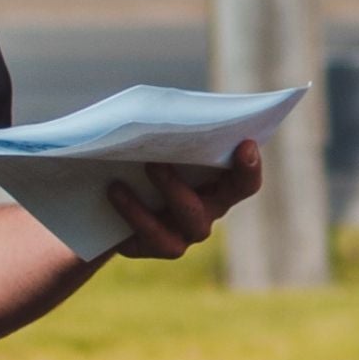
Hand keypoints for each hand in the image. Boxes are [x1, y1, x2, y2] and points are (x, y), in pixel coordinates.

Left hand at [108, 140, 264, 260]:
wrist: (108, 202)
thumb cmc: (140, 161)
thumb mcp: (154, 144)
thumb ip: (168, 131)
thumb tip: (158, 114)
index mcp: (218, 183)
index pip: (245, 180)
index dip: (250, 166)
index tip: (246, 144)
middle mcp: (210, 209)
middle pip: (227, 197)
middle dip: (213, 174)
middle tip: (164, 159)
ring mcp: (187, 232)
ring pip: (190, 214)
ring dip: (170, 188)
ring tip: (144, 168)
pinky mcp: (160, 245)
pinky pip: (154, 235)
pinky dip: (134, 210)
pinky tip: (115, 190)